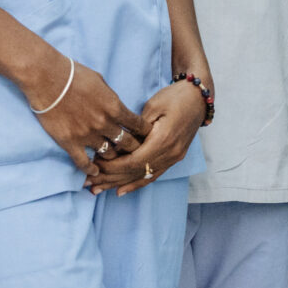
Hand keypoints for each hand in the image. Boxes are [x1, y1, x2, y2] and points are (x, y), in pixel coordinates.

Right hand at [19, 54, 147, 173]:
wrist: (46, 77)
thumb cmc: (74, 74)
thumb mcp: (101, 82)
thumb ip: (111, 98)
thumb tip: (117, 108)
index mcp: (114, 107)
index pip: (138, 125)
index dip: (144, 132)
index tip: (146, 136)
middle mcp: (104, 123)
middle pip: (127, 144)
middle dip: (133, 148)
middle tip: (134, 152)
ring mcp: (87, 135)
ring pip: (108, 154)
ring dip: (112, 156)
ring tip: (115, 160)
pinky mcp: (70, 142)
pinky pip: (83, 162)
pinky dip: (91, 169)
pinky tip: (95, 172)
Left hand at [86, 82, 208, 194]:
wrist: (198, 98)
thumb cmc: (174, 97)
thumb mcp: (152, 106)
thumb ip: (136, 127)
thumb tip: (117, 144)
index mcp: (163, 140)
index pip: (133, 161)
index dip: (112, 167)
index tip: (93, 166)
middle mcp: (170, 153)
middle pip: (135, 172)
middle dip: (110, 179)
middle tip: (88, 183)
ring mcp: (174, 158)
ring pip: (143, 176)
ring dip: (119, 184)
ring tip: (98, 190)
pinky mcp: (174, 158)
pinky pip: (153, 175)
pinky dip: (136, 184)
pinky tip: (120, 191)